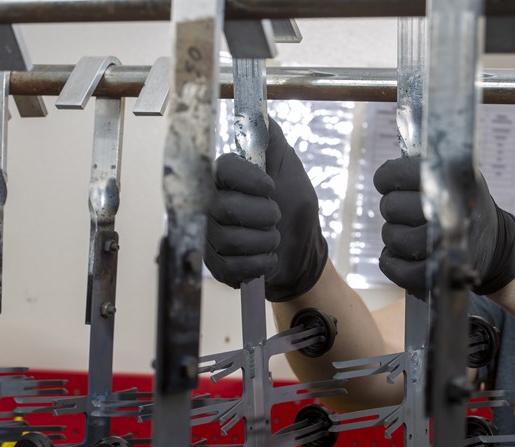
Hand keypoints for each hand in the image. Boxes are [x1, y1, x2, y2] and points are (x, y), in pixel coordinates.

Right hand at [204, 118, 327, 301]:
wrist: (303, 250)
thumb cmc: (295, 206)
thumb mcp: (290, 169)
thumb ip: (273, 141)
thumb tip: (260, 112)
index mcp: (227, 178)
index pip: (222, 169)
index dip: (249, 179)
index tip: (270, 186)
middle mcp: (210, 204)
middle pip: (226, 207)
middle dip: (264, 215)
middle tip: (276, 216)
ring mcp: (210, 236)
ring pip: (230, 239)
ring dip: (265, 241)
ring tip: (273, 238)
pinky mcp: (215, 264)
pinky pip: (232, 265)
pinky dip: (258, 264)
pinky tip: (266, 258)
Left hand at [373, 156, 514, 295]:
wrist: (493, 242)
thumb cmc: (463, 204)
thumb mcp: (454, 176)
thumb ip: (423, 169)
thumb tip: (386, 173)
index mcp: (452, 181)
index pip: (398, 174)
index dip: (386, 178)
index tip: (387, 183)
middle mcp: (449, 213)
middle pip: (391, 206)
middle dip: (391, 207)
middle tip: (403, 209)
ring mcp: (444, 247)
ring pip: (393, 237)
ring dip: (393, 234)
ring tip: (407, 230)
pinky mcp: (436, 275)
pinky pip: (397, 269)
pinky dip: (391, 261)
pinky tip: (399, 253)